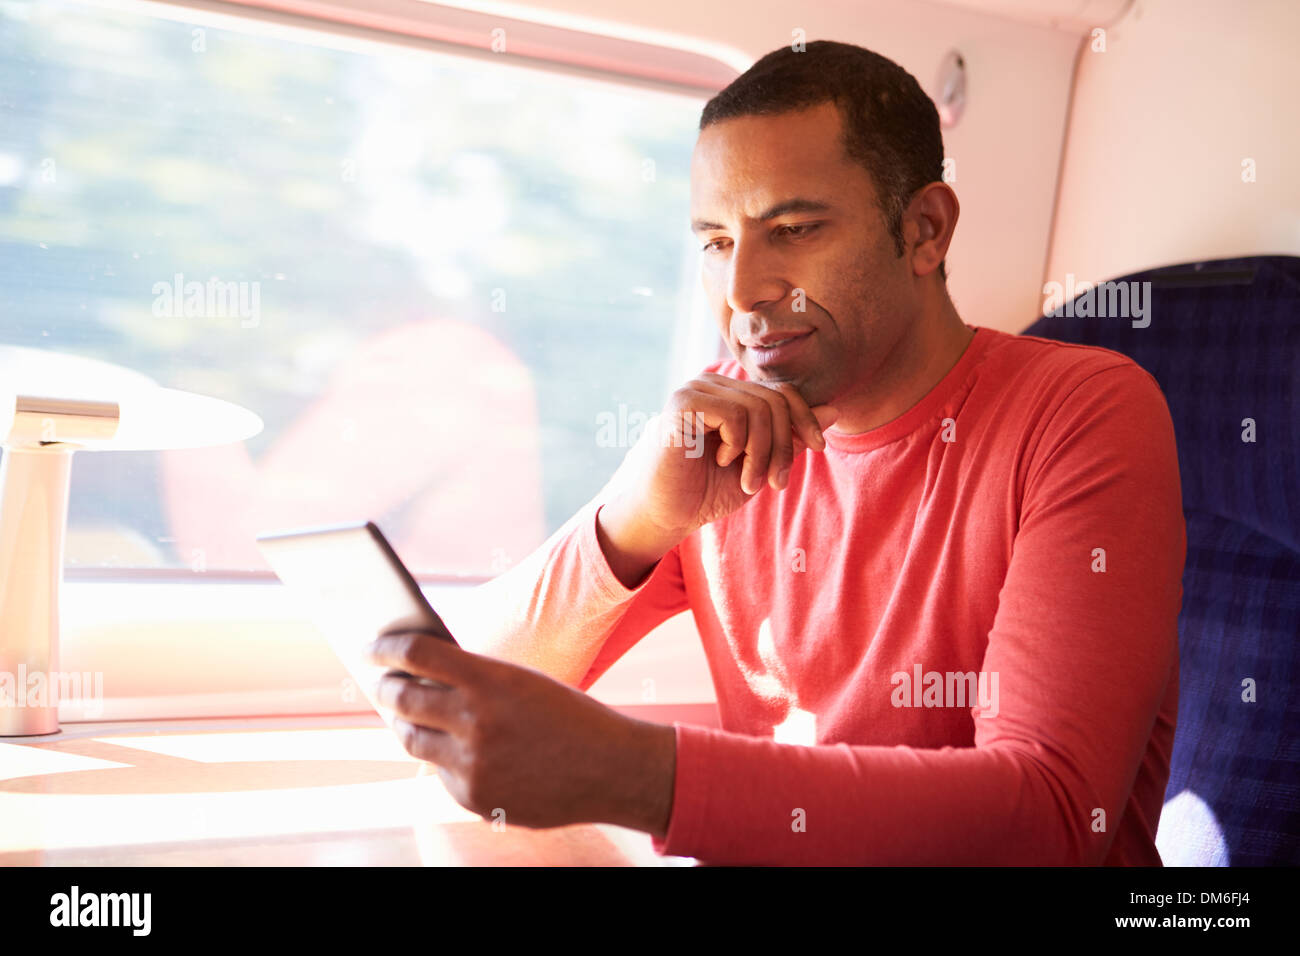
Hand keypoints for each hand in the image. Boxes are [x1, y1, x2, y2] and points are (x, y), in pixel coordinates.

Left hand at [363, 629, 675, 835]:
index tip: (371, 647)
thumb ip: (472, 678)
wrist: (610, 768)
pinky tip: (456, 750)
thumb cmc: (566, 714)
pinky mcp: (473, 797)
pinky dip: (444, 759)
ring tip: (402, 714)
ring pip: (413, 740)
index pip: (416, 653)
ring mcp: (471, 764)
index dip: (386, 647)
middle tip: (380, 682)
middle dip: (385, 688)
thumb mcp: (520, 681)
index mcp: (489, 680)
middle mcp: (474, 722)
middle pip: (403, 699)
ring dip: (404, 724)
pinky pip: (441, 773)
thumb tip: (416, 673)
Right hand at [597, 374, 837, 586]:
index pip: (783, 391)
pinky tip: (720, 461)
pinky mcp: (683, 403)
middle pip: (775, 400)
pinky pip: (735, 414)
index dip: (806, 418)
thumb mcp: (762, 464)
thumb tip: (835, 409)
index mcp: (731, 394)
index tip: (819, 449)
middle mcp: (714, 384)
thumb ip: (793, 437)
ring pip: (759, 408)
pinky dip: (738, 445)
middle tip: (774, 482)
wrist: (667, 514)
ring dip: (762, 453)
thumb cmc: (708, 491)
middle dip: (784, 445)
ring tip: (748, 479)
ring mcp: (696, 389)